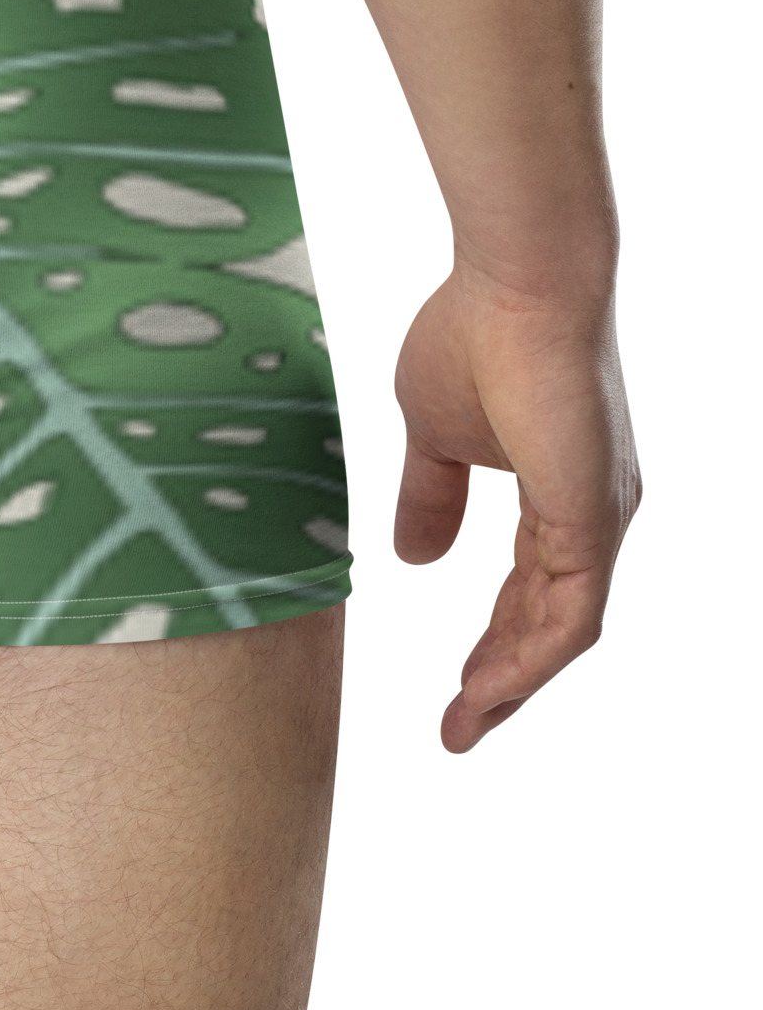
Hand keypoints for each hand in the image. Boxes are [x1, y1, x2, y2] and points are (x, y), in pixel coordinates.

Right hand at [392, 264, 640, 751]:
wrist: (517, 284)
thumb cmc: (474, 335)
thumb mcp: (430, 434)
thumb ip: (429, 497)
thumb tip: (410, 557)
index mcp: (558, 492)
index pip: (527, 588)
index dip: (491, 641)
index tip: (453, 688)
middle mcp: (591, 514)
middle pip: (549, 622)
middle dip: (502, 679)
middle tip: (458, 725)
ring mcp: (599, 518)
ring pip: (562, 630)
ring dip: (513, 682)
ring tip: (465, 722)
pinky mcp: (594, 519)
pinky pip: (570, 614)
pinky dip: (529, 657)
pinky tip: (490, 686)